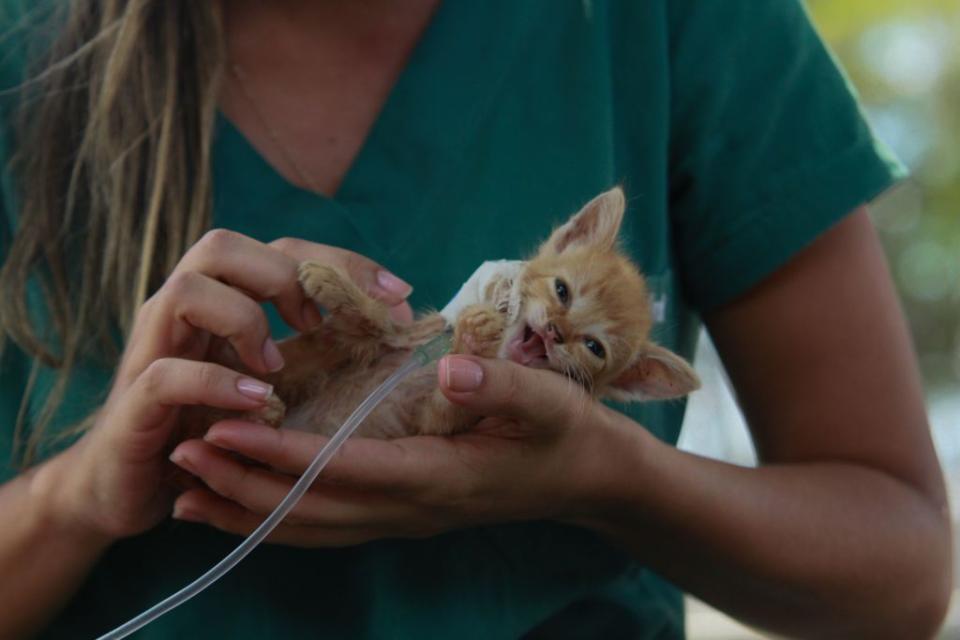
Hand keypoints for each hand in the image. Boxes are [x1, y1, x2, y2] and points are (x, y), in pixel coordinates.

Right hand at [37, 230, 413, 542]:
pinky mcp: (135, 404)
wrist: (127, 484)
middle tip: (322, 325)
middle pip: (222, 246)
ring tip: (277, 367)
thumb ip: (310, 352)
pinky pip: (168, 374)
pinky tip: (259, 403)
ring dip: (245, 320)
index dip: (340, 263)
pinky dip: (217, 383)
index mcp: (221, 301)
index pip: (280, 251)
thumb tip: (387, 334)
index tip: (396, 294)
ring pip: (187, 290)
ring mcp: (153, 351)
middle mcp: (181, 313)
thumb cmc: (210, 425)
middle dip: (287, 275)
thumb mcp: (268, 382)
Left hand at [168, 355, 618, 545]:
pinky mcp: (402, 514)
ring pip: (311, 529)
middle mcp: (410, 509)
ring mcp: (404, 520)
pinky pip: (327, 529)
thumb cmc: (566, 432)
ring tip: (186, 492)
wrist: (587, 479)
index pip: (342, 469)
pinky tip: (244, 510)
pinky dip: (278, 523)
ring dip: (248, 512)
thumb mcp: (547, 401)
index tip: (225, 425)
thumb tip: (449, 370)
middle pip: (311, 509)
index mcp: (437, 476)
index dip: (282, 451)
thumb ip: (500, 387)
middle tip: (179, 453)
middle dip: (242, 484)